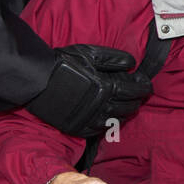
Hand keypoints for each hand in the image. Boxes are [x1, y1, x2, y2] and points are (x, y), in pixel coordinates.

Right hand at [35, 44, 151, 136]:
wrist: (36, 80)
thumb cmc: (63, 63)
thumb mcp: (89, 53)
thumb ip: (113, 58)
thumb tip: (132, 63)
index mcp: (105, 87)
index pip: (133, 90)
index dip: (143, 87)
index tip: (147, 84)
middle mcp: (100, 106)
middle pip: (127, 107)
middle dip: (136, 100)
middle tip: (139, 96)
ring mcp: (89, 119)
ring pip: (116, 120)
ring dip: (125, 113)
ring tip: (128, 107)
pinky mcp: (78, 128)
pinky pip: (99, 130)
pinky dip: (108, 124)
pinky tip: (110, 118)